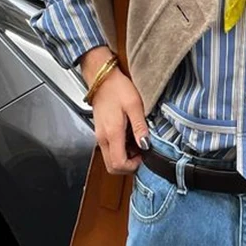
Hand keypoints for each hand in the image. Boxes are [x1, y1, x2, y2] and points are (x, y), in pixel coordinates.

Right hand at [80, 46, 149, 174]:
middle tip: (141, 153)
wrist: (102, 79)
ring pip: (110, 160)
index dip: (133, 166)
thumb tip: (146, 145)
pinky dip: (120, 150)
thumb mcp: (134, 105)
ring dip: (124, 158)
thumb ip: (140, 127)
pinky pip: (109, 150)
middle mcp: (103, 138)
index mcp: (112, 133)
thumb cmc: (118, 88)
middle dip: (128, 166)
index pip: (118, 164)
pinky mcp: (101, 133)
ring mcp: (100, 136)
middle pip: (112, 167)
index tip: (143, 156)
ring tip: (137, 143)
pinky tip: (129, 137)